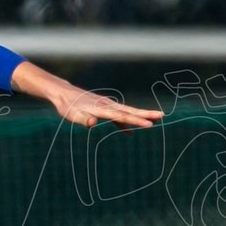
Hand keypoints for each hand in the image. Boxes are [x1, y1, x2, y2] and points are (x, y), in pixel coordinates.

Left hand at [11, 61, 164, 129]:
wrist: (62, 93)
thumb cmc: (66, 106)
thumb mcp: (71, 114)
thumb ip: (83, 119)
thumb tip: (93, 123)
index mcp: (102, 108)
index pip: (123, 116)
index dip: (136, 120)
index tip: (150, 124)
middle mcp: (108, 105)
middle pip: (130, 111)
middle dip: (146, 114)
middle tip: (162, 116)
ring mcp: (107, 106)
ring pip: (127, 112)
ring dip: (141, 116)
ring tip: (156, 120)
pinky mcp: (103, 109)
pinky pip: (118, 116)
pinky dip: (126, 123)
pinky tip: (129, 132)